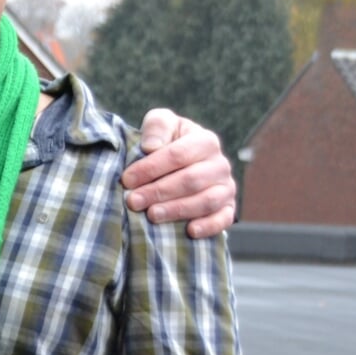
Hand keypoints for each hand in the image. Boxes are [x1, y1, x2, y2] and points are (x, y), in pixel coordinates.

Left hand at [119, 109, 236, 238]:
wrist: (181, 163)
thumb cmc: (166, 141)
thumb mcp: (160, 123)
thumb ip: (157, 126)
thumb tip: (151, 147)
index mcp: (205, 141)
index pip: (178, 155)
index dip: (150, 168)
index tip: (127, 179)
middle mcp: (220, 164)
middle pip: (190, 180)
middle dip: (159, 192)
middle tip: (133, 201)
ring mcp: (226, 187)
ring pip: (206, 201)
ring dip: (177, 210)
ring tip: (152, 215)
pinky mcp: (228, 208)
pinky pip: (224, 219)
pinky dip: (208, 226)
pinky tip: (190, 231)